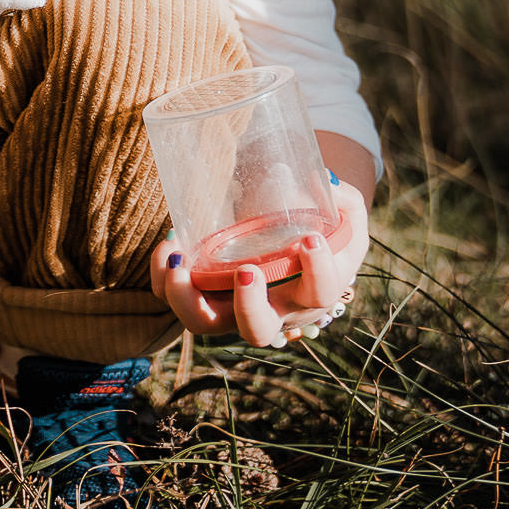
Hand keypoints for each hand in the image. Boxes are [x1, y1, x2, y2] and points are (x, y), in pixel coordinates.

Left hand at [148, 177, 370, 347]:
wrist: (301, 249)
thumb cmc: (325, 231)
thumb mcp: (345, 216)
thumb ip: (342, 199)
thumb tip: (324, 180)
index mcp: (313, 289)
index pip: (319, 292)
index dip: (317, 272)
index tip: (310, 240)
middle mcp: (274, 309)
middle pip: (257, 328)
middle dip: (247, 305)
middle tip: (245, 271)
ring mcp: (236, 308)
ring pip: (206, 323)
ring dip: (187, 299)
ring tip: (178, 261)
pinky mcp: (208, 297)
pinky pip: (180, 299)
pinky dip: (164, 279)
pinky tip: (168, 247)